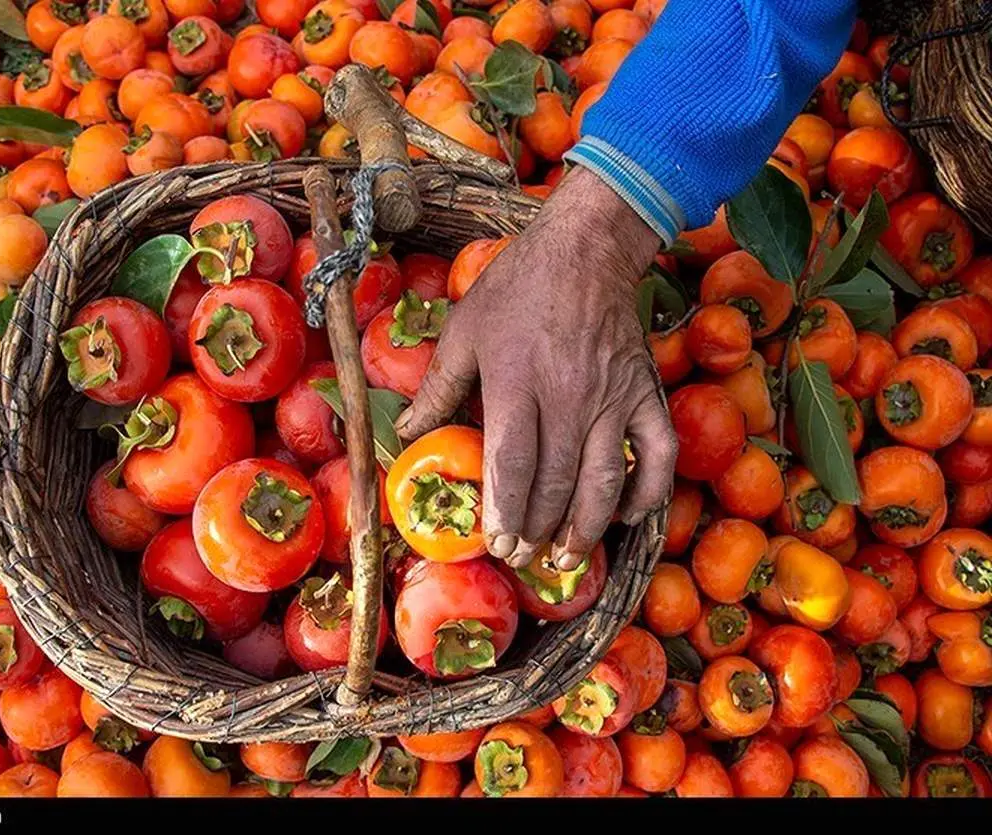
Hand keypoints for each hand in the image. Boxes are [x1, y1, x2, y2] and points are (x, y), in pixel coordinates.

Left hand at [395, 167, 677, 569]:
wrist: (584, 250)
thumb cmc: (515, 290)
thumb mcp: (463, 331)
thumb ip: (436, 388)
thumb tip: (406, 435)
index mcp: (515, 383)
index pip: (511, 465)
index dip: (504, 512)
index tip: (497, 542)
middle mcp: (567, 398)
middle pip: (554, 483)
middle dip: (537, 529)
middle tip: (523, 556)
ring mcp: (612, 398)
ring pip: (603, 480)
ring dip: (585, 527)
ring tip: (565, 557)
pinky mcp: (644, 393)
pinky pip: (656, 453)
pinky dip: (647, 492)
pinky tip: (627, 516)